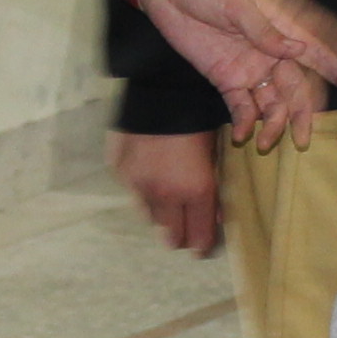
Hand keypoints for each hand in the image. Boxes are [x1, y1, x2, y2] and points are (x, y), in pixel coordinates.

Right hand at [110, 128, 225, 254]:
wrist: (161, 88)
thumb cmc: (198, 119)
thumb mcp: (215, 154)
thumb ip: (214, 189)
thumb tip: (217, 216)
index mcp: (195, 192)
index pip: (198, 238)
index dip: (201, 246)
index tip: (201, 249)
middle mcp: (164, 194)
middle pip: (170, 237)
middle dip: (180, 237)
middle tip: (184, 233)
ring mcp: (138, 184)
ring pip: (149, 217)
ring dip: (160, 214)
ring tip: (167, 204)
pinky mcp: (119, 170)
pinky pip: (132, 191)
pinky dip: (141, 190)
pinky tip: (149, 177)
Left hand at [128, 0, 336, 145]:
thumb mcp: (236, 0)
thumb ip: (265, 30)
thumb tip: (298, 51)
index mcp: (282, 24)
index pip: (317, 51)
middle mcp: (272, 49)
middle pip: (297, 86)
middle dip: (302, 114)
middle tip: (303, 139)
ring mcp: (249, 64)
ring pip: (272, 101)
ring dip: (273, 123)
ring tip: (266, 143)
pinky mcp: (225, 76)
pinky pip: (241, 105)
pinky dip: (245, 122)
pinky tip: (244, 135)